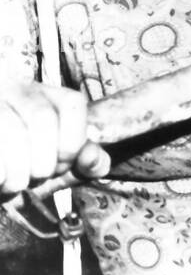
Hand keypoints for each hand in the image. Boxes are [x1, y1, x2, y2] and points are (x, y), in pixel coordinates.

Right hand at [0, 82, 109, 196]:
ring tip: (13, 185)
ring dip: (17, 172)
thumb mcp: (53, 157)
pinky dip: (0, 173)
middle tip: (35, 179)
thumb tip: (97, 163)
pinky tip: (0, 179)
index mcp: (44, 94)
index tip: (63, 164)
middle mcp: (14, 89)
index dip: (73, 140)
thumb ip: (80, 159)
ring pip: (12, 132)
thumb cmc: (19, 160)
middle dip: (44, 160)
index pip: (72, 103)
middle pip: (42, 117)